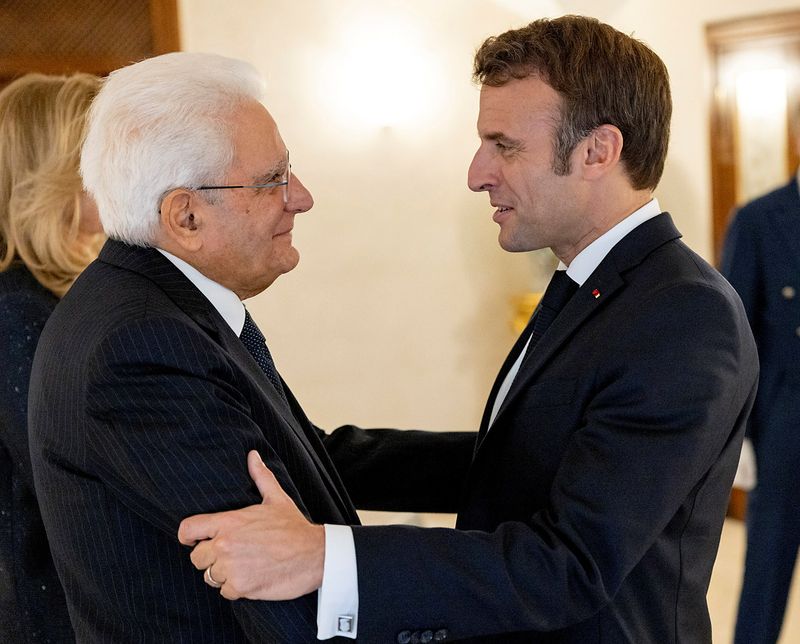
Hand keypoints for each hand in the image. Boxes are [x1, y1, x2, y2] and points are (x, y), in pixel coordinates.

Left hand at [177, 450, 324, 599]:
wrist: (314, 555)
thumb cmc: (294, 527)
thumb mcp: (276, 498)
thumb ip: (260, 477)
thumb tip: (253, 455)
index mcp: (229, 521)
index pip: (188, 529)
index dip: (188, 536)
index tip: (195, 540)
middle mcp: (225, 545)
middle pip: (196, 558)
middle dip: (210, 558)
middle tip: (230, 555)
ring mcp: (231, 568)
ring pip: (210, 576)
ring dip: (224, 574)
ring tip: (244, 566)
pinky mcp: (241, 587)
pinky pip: (225, 591)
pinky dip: (236, 588)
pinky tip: (251, 577)